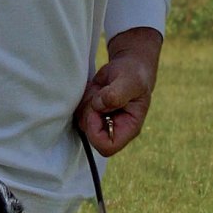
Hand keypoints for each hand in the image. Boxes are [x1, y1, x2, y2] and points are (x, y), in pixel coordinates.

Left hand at [74, 27, 161, 157]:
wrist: (128, 66)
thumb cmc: (134, 75)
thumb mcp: (130, 82)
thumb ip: (116, 94)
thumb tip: (99, 105)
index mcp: (128, 128)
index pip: (107, 147)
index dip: (96, 132)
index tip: (97, 110)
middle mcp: (114, 129)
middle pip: (91, 136)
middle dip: (90, 115)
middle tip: (99, 95)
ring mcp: (102, 123)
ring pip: (82, 124)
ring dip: (86, 105)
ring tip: (100, 90)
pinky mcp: (92, 113)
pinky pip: (78, 113)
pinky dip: (82, 100)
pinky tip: (95, 90)